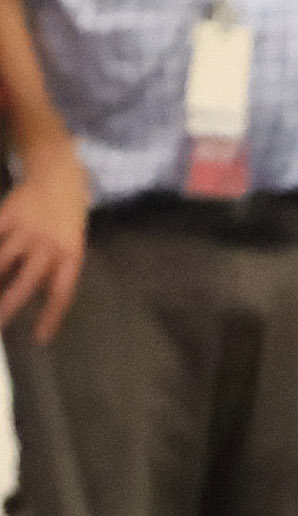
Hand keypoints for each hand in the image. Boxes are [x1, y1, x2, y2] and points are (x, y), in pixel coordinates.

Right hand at [0, 141, 87, 339]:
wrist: (59, 177)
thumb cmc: (65, 220)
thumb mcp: (71, 246)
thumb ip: (55, 271)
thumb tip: (36, 297)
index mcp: (72, 257)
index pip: (61, 293)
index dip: (50, 317)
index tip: (40, 338)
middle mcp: (49, 245)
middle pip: (27, 282)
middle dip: (9, 305)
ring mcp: (26, 229)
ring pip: (1, 259)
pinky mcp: (8, 214)